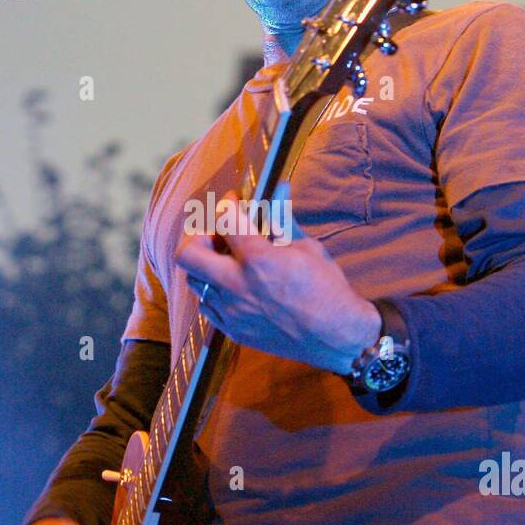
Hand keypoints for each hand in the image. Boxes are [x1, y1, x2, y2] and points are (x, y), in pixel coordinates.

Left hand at [175, 189, 381, 373]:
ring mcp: (232, 312)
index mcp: (258, 260)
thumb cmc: (328, 289)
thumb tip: (279, 187)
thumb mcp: (308, 247)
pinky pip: (207, 305)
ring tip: (228, 261)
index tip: (236, 202)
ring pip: (194, 281)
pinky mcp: (233, 331)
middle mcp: (237, 286)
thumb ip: (282, 219)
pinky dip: (215, 291)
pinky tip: (234, 286)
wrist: (337, 337)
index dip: (228, 204)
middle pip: (187, 254)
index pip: (224, 219)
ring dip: (206, 265)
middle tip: (216, 234)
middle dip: (198, 236)